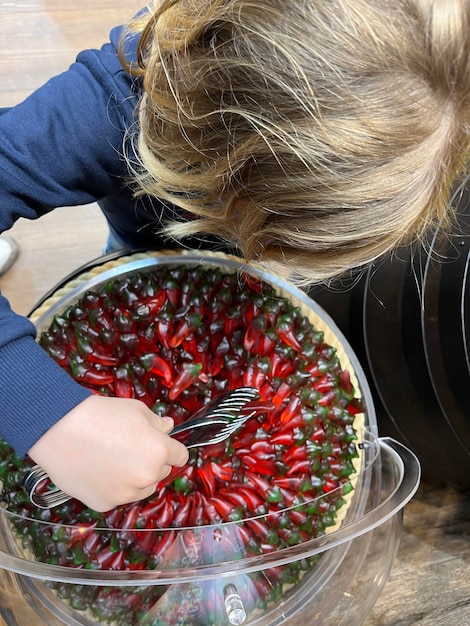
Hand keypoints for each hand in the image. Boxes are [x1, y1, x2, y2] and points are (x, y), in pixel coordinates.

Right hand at [28, 395, 188, 511]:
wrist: (60, 430)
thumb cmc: (100, 414)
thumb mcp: (136, 409)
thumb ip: (157, 422)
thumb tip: (168, 427)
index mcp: (159, 451)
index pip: (181, 456)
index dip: (172, 449)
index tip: (163, 445)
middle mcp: (147, 477)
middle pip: (161, 472)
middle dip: (152, 462)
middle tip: (130, 448)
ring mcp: (126, 494)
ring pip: (142, 488)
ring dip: (136, 478)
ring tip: (113, 460)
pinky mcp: (105, 504)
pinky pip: (118, 496)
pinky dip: (113, 487)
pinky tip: (98, 470)